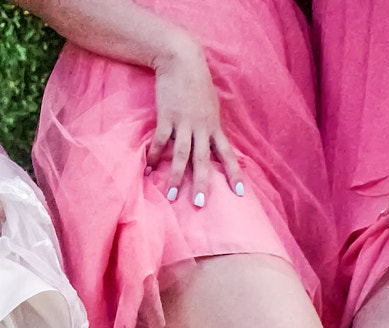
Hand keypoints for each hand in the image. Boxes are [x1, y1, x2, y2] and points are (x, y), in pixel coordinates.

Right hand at [145, 34, 240, 207]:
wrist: (182, 60)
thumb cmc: (197, 83)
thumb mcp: (211, 106)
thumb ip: (210, 126)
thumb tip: (212, 144)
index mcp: (214, 126)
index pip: (226, 154)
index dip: (234, 173)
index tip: (241, 192)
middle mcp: (201, 127)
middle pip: (203, 160)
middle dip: (202, 182)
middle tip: (199, 204)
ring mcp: (183, 123)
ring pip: (181, 154)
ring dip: (175, 176)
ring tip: (171, 195)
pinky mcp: (167, 117)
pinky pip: (160, 141)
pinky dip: (153, 156)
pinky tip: (147, 170)